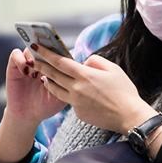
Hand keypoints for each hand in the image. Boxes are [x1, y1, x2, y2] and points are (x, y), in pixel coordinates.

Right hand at [4, 48, 66, 125]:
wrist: (29, 116)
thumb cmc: (48, 105)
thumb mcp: (63, 95)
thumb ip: (70, 83)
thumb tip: (83, 70)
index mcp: (55, 68)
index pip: (58, 52)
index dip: (61, 49)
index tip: (64, 51)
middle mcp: (42, 63)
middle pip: (44, 47)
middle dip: (47, 46)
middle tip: (50, 47)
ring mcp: (28, 64)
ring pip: (30, 48)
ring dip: (34, 53)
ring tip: (37, 63)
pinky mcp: (14, 68)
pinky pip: (16, 55)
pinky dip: (21, 58)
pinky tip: (26, 69)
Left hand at [32, 45, 155, 133]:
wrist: (129, 116)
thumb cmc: (124, 91)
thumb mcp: (114, 69)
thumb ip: (96, 61)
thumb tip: (84, 62)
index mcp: (85, 75)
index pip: (60, 62)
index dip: (47, 53)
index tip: (36, 46)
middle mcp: (76, 89)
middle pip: (53, 75)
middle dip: (41, 65)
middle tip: (32, 59)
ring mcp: (76, 102)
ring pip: (56, 89)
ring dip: (48, 81)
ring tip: (43, 76)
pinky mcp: (78, 113)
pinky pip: (70, 101)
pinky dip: (68, 94)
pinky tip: (71, 92)